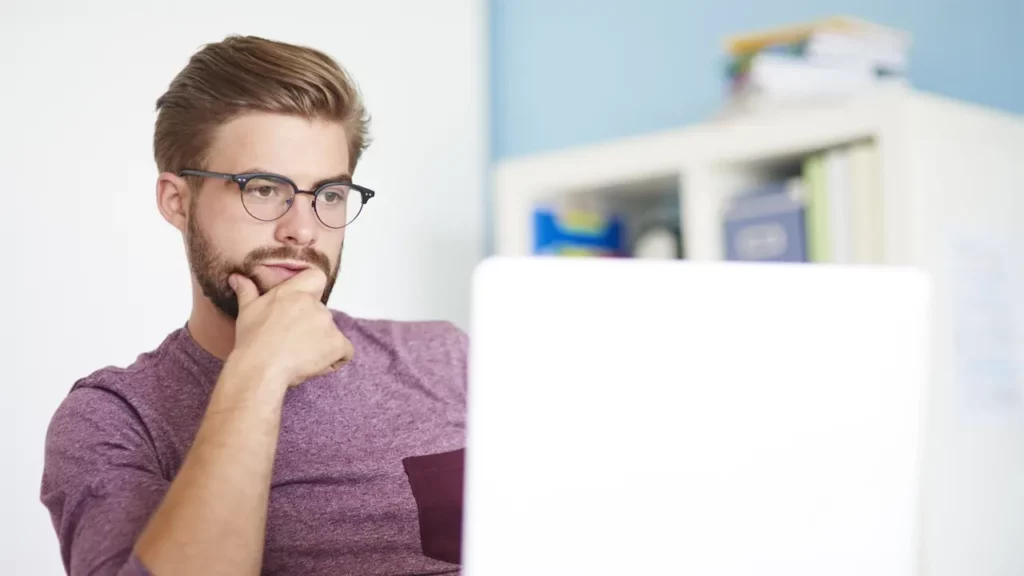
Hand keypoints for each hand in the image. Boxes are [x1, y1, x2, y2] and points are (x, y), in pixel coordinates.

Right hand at [228, 268, 353, 388]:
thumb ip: (247, 291)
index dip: (314, 290)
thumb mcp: (247, 311)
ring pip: (332, 334)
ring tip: (297, 356)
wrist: (259, 367)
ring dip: (320, 345)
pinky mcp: (337, 343)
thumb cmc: (251, 340)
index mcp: (294, 292)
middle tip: (291, 343)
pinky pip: (344, 352)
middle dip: (311, 328)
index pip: (317, 277)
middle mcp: (314, 304)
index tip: (304, 306)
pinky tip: (315, 365)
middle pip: (321, 313)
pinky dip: (335, 359)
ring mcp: (328, 323)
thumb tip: (237, 277)